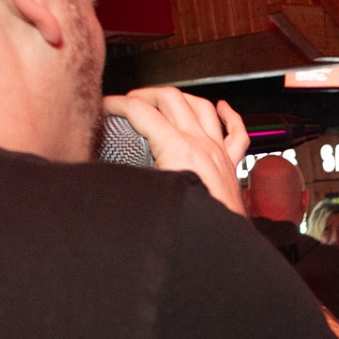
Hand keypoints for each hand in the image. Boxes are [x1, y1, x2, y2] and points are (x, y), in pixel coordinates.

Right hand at [102, 88, 247, 214]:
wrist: (220, 245)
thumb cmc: (190, 224)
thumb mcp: (147, 195)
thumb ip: (126, 176)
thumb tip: (103, 170)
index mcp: (177, 149)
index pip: (141, 111)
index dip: (116, 104)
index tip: (103, 107)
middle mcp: (200, 144)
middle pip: (172, 99)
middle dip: (146, 93)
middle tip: (129, 102)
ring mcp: (218, 151)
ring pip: (202, 107)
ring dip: (181, 97)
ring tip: (164, 98)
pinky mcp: (230, 164)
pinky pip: (236, 131)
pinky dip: (228, 115)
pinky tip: (222, 106)